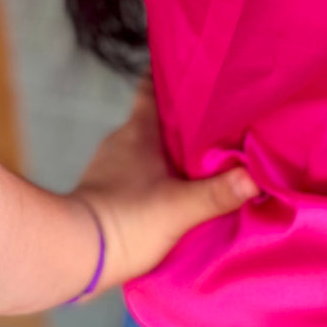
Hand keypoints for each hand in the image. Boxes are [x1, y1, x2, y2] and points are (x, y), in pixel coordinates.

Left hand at [65, 78, 255, 297]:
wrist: (71, 256)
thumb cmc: (124, 221)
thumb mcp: (179, 208)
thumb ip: (218, 193)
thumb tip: (255, 178)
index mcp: (138, 131)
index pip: (153, 88)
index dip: (173, 78)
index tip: (196, 70)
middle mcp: (121, 142)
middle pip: (156, 120)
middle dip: (184, 120)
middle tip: (218, 119)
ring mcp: (109, 169)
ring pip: (147, 149)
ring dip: (170, 152)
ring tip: (204, 158)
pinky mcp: (105, 196)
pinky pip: (138, 175)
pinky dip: (157, 177)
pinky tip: (177, 192)